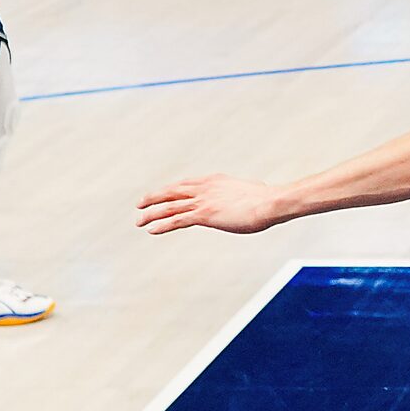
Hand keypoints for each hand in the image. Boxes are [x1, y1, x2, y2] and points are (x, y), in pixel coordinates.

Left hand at [137, 173, 287, 234]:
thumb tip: (250, 197)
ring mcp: (203, 201)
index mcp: (214, 180)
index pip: (186, 184)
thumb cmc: (266, 200)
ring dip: (152, 213)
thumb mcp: (250, 193)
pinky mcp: (205, 215)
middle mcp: (205, 188)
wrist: (270, 202)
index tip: (162, 194)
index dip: (171, 190)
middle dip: (154, 198)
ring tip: (139, 220)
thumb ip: (242, 196)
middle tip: (140, 204)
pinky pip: (177, 220)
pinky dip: (162, 224)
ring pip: (170, 206)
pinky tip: (151, 230)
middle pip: (172, 191)